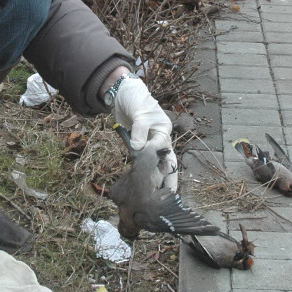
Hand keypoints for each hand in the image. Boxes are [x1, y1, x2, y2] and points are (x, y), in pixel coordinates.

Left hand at [109, 76, 178, 191]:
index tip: (154, 174)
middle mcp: (159, 140)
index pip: (163, 148)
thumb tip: (138, 148)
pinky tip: (143, 186)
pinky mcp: (138, 147)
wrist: (122, 95)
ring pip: (155, 165)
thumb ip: (140, 130)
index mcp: (164, 131)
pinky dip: (142, 173)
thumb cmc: (136, 100)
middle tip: (169, 195)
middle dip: (169, 178)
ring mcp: (149, 145)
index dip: (158, 161)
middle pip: (166, 162)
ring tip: (158, 197)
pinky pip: (142, 162)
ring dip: (156, 179)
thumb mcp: (140, 113)